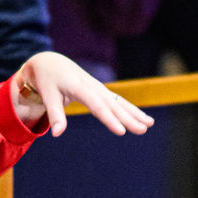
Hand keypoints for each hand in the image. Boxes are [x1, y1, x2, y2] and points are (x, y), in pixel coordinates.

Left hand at [10, 51, 155, 137]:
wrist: (52, 63)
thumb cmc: (48, 81)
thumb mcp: (48, 96)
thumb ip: (54, 115)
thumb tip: (56, 134)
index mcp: (80, 87)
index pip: (97, 106)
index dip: (110, 119)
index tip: (122, 131)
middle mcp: (93, 87)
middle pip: (113, 105)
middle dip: (129, 118)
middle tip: (143, 130)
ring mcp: (99, 88)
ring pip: (120, 102)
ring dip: (135, 113)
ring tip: (150, 124)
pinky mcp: (101, 91)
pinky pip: (118, 101)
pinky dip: (130, 109)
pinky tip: (142, 118)